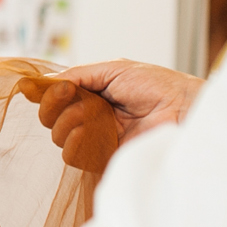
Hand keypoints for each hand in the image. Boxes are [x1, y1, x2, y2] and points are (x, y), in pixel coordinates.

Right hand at [36, 59, 201, 168]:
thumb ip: (78, 74)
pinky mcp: (104, 157)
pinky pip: (73, 156)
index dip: (46, 95)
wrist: (182, 108)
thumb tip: (43, 82)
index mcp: (90, 94)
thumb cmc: (155, 84)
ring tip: (92, 115)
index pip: (53, 99)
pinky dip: (76, 143)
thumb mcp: (113, 68)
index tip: (47, 88)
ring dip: (69, 123)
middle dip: (56, 107)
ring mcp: (96, 138)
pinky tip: (92, 132)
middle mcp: (89, 117)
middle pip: (49, 119)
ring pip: (58, 138)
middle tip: (74, 98)